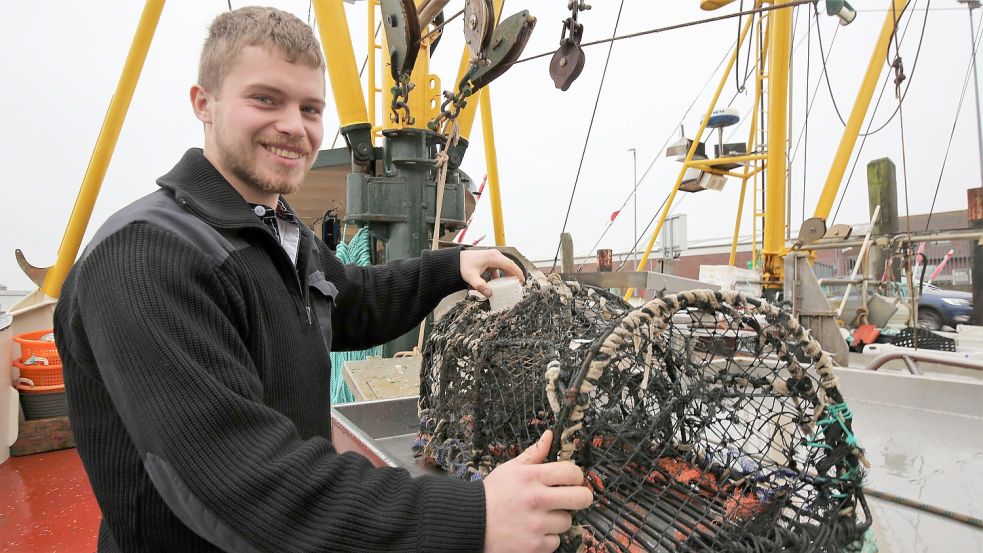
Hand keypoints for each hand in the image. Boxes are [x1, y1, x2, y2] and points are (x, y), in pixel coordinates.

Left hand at [460, 249, 525, 297]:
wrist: (454, 260)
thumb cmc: (463, 265)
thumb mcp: (471, 277)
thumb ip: (481, 286)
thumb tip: (489, 294)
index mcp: (493, 257)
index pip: (510, 265)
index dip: (518, 273)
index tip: (522, 281)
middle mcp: (494, 255)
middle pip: (508, 265)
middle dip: (513, 275)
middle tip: (517, 285)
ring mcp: (491, 257)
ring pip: (503, 267)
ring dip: (505, 276)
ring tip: (507, 286)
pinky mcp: (488, 260)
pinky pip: (497, 268)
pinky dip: (498, 275)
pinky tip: (495, 283)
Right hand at [482, 430, 592, 552]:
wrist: (471, 523)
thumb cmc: (492, 495)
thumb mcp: (510, 469)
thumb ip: (534, 453)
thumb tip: (550, 435)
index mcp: (531, 477)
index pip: (572, 472)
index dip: (576, 476)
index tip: (571, 480)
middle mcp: (536, 499)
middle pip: (581, 497)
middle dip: (580, 497)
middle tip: (572, 498)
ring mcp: (537, 524)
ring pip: (567, 521)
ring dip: (557, 520)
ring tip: (541, 516)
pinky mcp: (535, 545)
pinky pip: (555, 541)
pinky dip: (547, 538)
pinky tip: (533, 531)